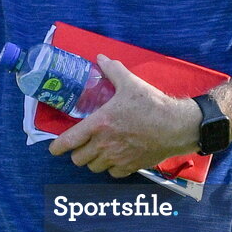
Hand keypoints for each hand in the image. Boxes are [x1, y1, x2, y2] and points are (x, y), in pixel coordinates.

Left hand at [48, 56, 201, 177]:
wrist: (176, 125)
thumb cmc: (151, 104)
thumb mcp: (130, 82)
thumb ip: (112, 70)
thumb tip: (100, 58)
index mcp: (99, 124)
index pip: (68, 142)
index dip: (57, 147)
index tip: (54, 148)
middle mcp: (104, 144)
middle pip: (78, 159)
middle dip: (77, 152)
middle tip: (83, 144)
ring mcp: (117, 158)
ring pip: (93, 168)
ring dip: (93, 160)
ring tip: (99, 150)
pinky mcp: (130, 167)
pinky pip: (112, 173)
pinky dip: (111, 167)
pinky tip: (116, 157)